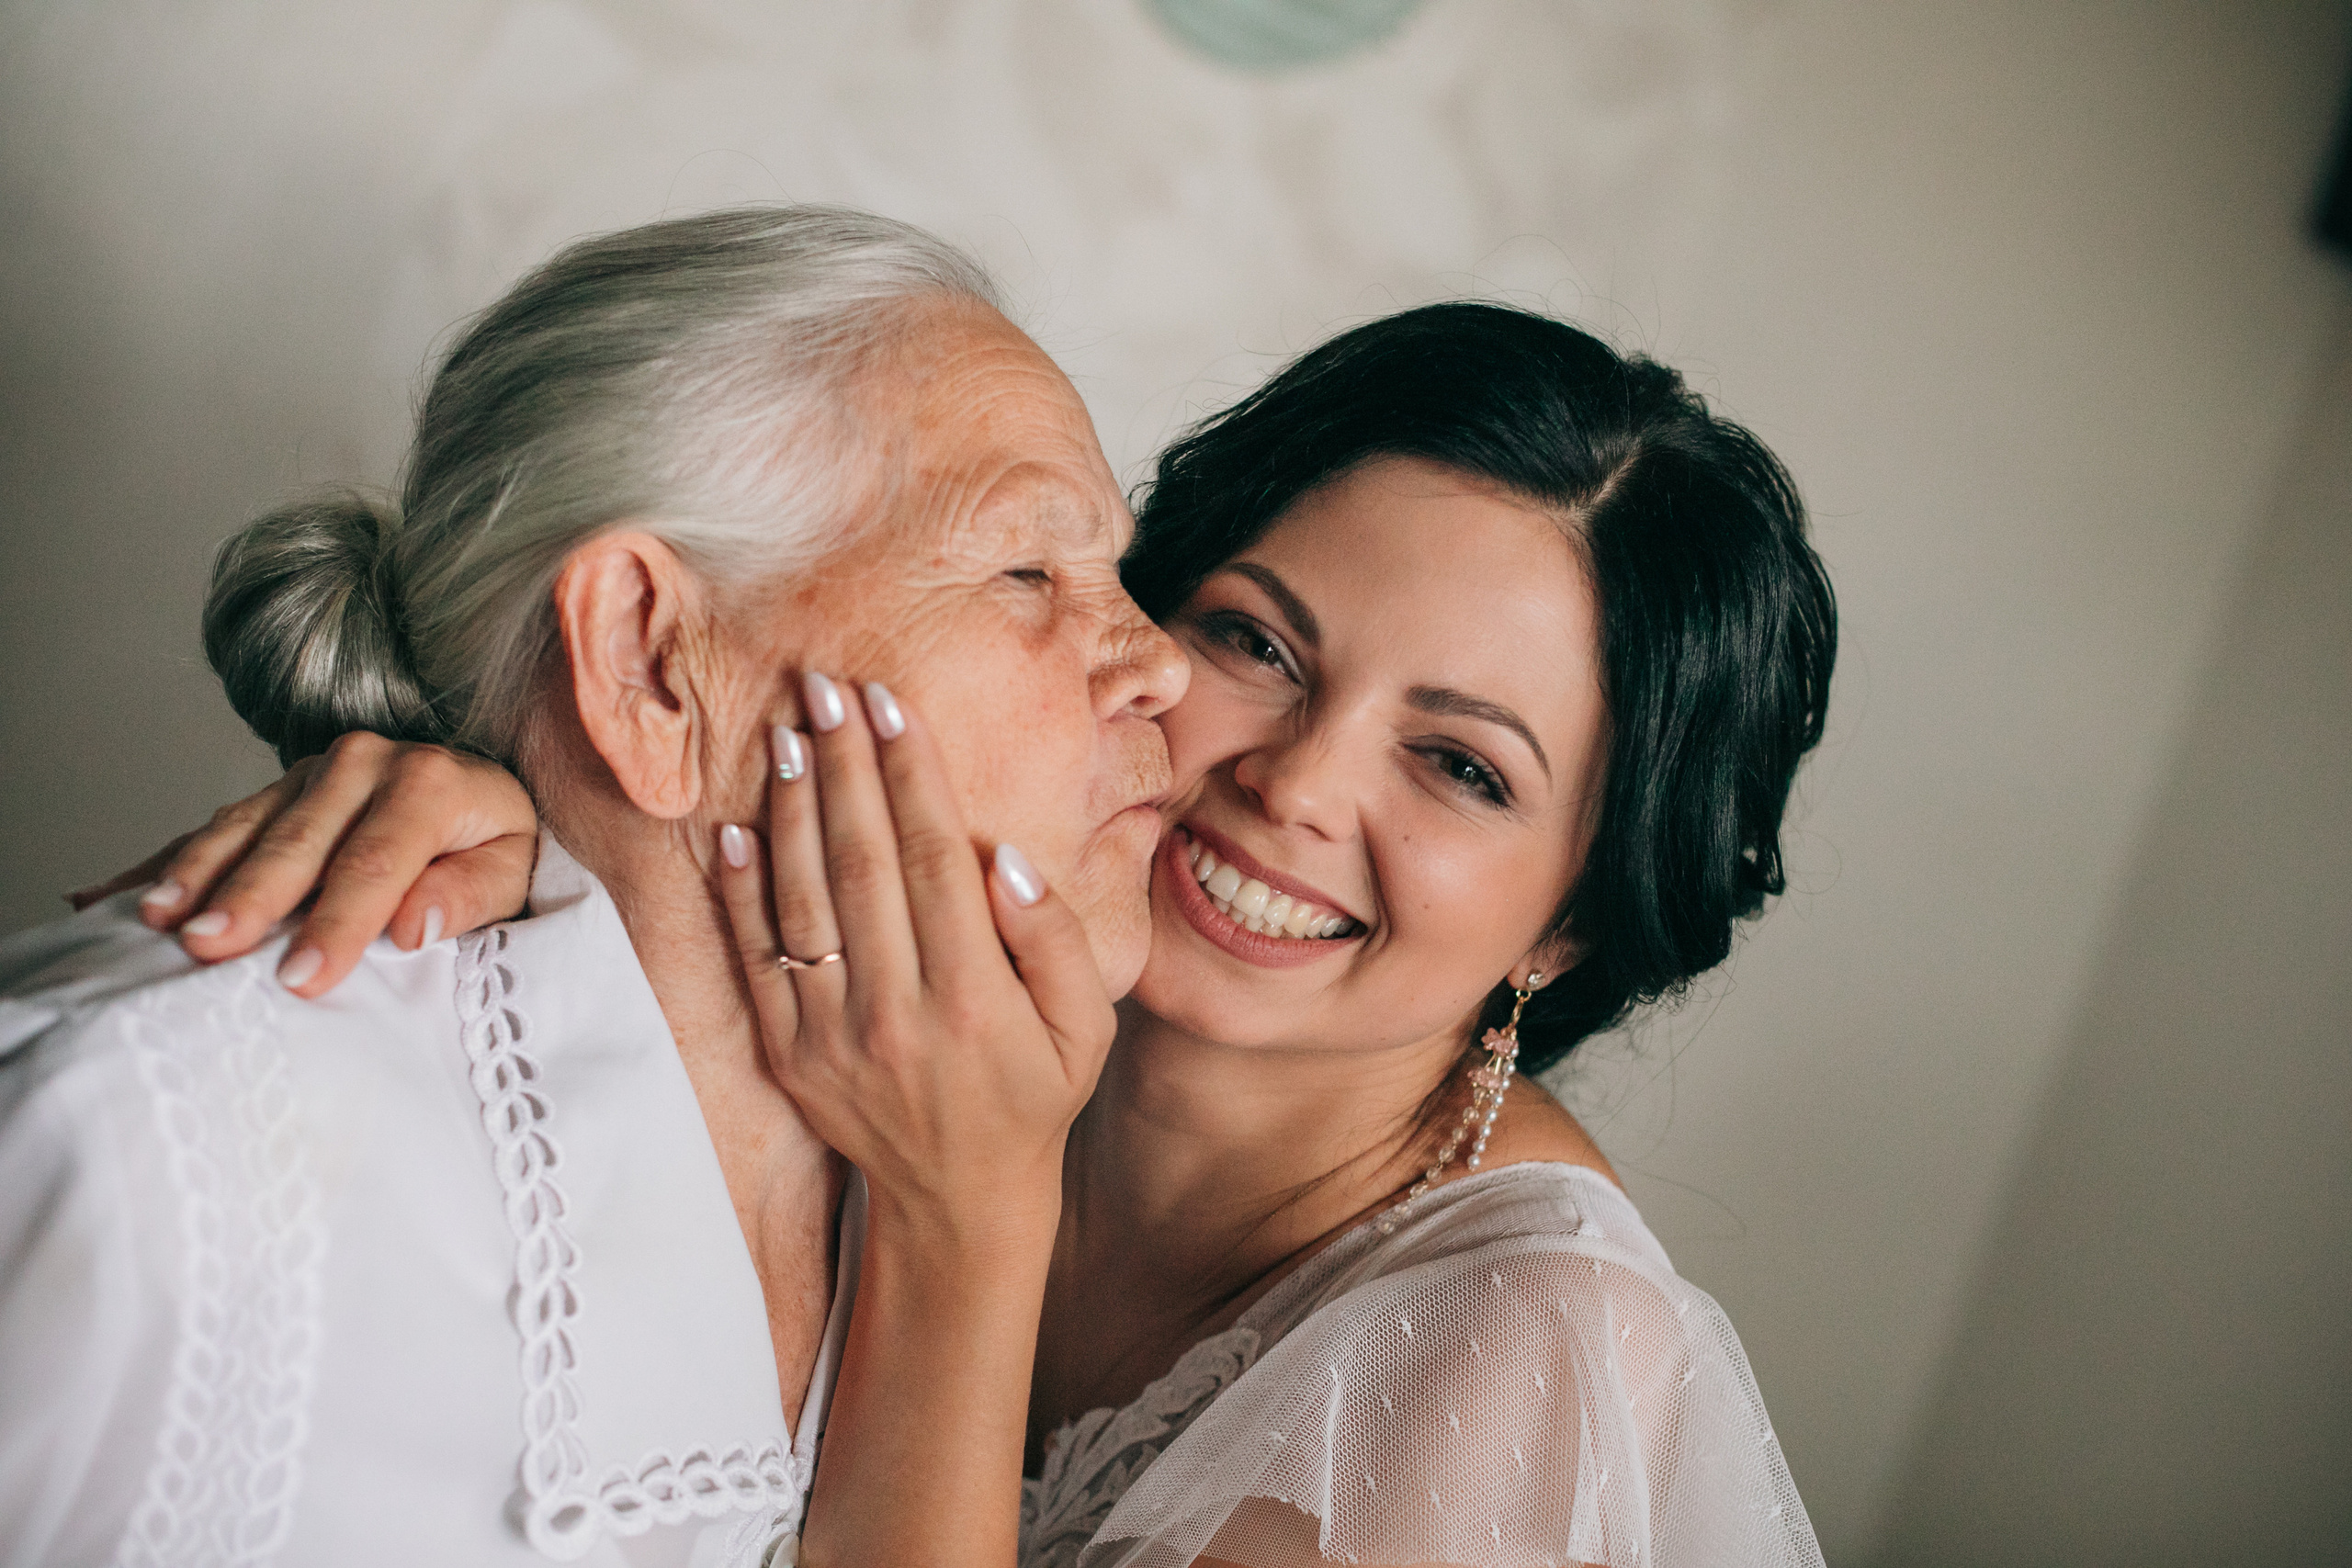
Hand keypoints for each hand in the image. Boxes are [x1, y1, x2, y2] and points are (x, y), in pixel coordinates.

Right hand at [70, 732, 538, 996]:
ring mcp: (313, 771)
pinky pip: (218, 827)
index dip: (337, 923)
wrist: (480, 795)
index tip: (301, 978)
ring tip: (155, 919)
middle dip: (248, 898)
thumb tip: (413, 925)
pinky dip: (169, 863)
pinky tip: (117, 896)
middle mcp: (366, 762)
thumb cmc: (496, 844)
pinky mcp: (279, 788)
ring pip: (247, 827)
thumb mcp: (511, 871)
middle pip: (299, 841)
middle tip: (205, 948)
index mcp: (429, 782)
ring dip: (196, 874)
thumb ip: (468, 894)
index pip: (375, 863)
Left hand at [714, 673, 1114, 1253]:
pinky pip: (756, 958)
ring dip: (791, 809)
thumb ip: (1057, 942)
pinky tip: (739, 827)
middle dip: (843, 765)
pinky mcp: (788, 1053)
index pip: (934, 860)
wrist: (959, 1200)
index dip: (911, 775)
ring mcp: (831, 1036)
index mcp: (973, 999)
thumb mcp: (1087, 1029)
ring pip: (802, 900)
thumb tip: (1006, 859)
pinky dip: (742, 891)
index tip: (891, 706)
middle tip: (826, 687)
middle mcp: (894, 1013)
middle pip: (861, 862)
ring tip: (787, 733)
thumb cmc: (1034, 1096)